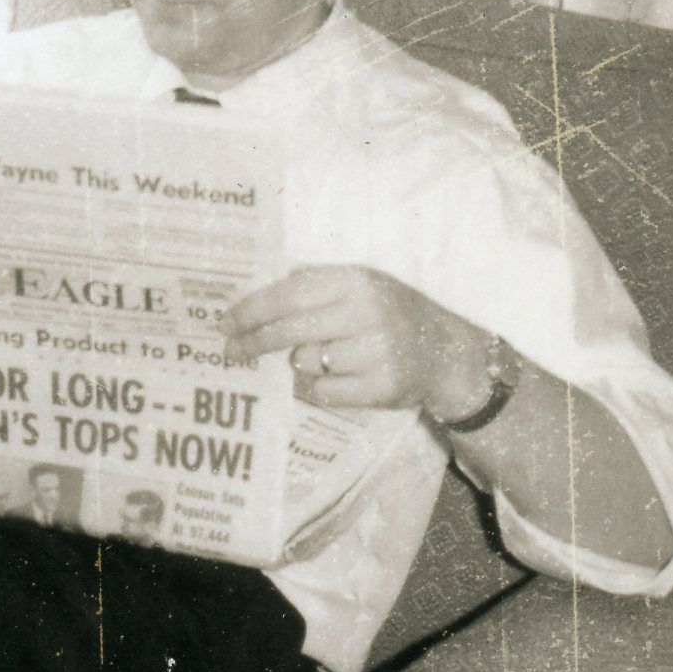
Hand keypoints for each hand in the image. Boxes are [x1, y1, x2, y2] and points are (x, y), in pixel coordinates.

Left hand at [221, 264, 492, 419]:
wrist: (445, 353)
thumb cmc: (390, 315)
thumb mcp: (361, 286)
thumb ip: (315, 284)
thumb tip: (254, 295)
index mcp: (357, 280)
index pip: (291, 292)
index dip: (254, 308)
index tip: (227, 320)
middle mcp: (368, 312)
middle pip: (291, 329)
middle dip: (254, 340)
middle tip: (231, 349)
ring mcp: (377, 351)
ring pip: (305, 362)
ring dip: (299, 362)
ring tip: (322, 356)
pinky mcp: (381, 387)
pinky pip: (323, 390)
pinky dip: (318, 386)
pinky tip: (336, 376)